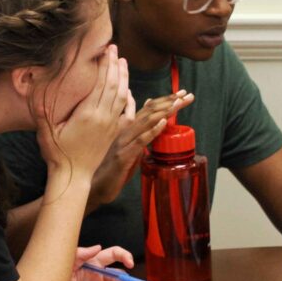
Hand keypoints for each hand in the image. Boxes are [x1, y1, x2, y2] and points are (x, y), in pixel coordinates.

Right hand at [37, 45, 129, 181]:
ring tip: (122, 62)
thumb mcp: (46, 131)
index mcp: (88, 114)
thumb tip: (33, 91)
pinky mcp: (114, 132)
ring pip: (122, 96)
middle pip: (114, 85)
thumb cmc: (57, 154)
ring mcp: (111, 125)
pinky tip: (128, 90)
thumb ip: (41, 111)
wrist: (74, 177)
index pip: (101, 83)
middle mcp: (103, 117)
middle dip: (115, 66)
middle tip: (114, 50)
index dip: (105, 66)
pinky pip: (126, 110)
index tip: (106, 51)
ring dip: (124, 78)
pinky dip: (128, 97)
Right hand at [89, 90, 194, 206]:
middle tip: (187, 94)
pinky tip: (163, 123)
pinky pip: (139, 141)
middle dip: (169, 101)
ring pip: (145, 122)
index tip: (182, 92)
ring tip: (179, 103)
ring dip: (165, 111)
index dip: (165, 99)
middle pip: (149, 111)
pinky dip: (152, 131)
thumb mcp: (129, 148)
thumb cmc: (112, 169)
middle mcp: (123, 130)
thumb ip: (140, 134)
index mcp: (126, 127)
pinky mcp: (122, 156)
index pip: (148, 108)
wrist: (94, 187)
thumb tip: (154, 122)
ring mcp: (122, 142)